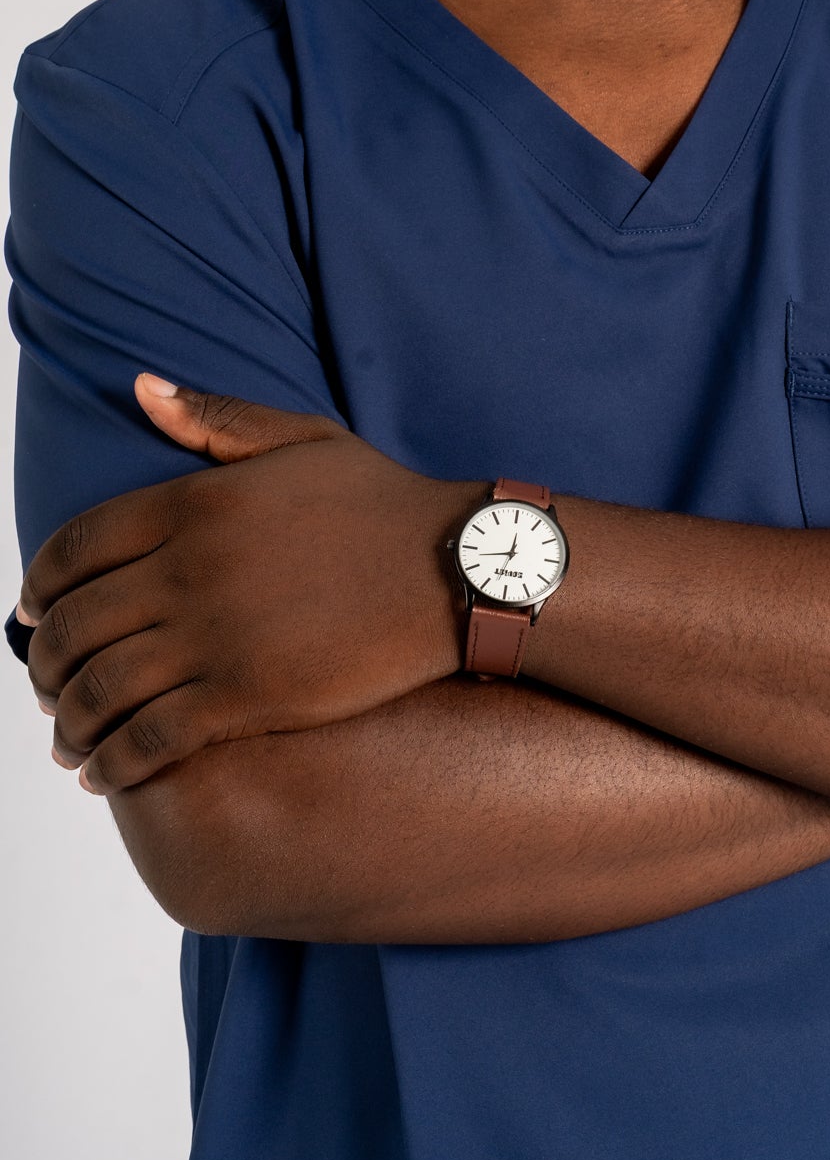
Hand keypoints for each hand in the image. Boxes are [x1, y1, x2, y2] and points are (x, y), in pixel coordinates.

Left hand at [18, 376, 484, 793]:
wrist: (457, 566)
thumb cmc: (382, 502)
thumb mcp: (299, 439)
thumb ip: (212, 416)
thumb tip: (139, 387)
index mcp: (192, 502)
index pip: (71, 549)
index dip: (36, 588)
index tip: (31, 612)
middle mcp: (188, 569)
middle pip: (70, 626)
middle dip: (42, 665)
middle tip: (47, 683)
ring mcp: (214, 635)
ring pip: (97, 690)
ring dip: (67, 722)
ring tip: (69, 737)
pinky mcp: (246, 695)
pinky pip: (146, 739)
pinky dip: (110, 762)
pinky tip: (105, 771)